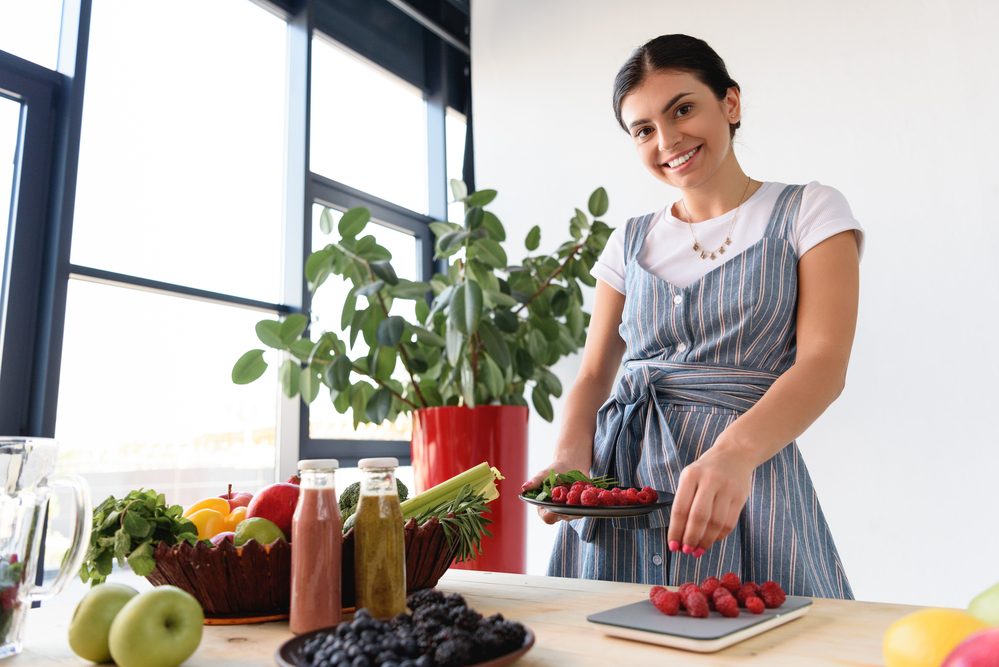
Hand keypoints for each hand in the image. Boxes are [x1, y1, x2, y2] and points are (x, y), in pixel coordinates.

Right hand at [522, 458, 589, 524]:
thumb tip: (524, 488)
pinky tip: (586, 492)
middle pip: (564, 517)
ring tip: (579, 491)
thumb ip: (535, 481)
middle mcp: (558, 511)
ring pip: (576, 514)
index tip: (553, 509)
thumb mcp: (544, 474)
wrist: (571, 465)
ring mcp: (571, 510)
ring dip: (579, 505)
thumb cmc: (554, 470)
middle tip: (571, 499)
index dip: (550, 515)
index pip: (547, 518)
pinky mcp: (582, 506)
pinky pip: (586, 508)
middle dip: (568, 509)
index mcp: (546, 506)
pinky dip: (587, 502)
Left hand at [666, 441, 755, 556]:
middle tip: (686, 551)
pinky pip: (729, 522)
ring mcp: (727, 488)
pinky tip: (712, 540)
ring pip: (716, 523)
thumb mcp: (690, 477)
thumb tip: (679, 533)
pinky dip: (719, 536)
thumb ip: (685, 500)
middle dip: (691, 538)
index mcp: (691, 476)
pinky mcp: (740, 496)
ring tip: (698, 550)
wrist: (735, 454)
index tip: (673, 546)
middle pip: (699, 517)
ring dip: (706, 541)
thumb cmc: (706, 470)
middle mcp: (709, 480)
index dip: (676, 530)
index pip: (681, 508)